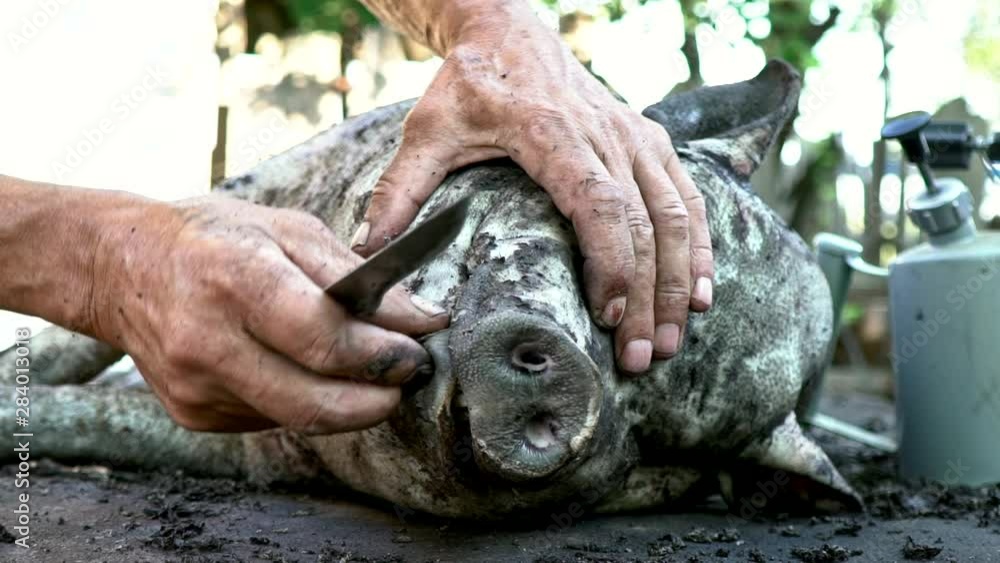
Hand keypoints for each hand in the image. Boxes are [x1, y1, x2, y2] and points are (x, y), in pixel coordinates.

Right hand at [89, 196, 447, 433]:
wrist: (122, 266)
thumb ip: (356, 276)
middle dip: (376, 399)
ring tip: (370, 376)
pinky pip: (270, 419)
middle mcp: (209, 341)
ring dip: (347, 405)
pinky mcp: (192, 414)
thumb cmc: (215, 237)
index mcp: (237, 279)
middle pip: (314, 402)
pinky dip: (302, 401)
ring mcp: (195, 386)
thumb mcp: (288, 228)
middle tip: (406, 380)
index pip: (324, 339)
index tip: (417, 353)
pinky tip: (306, 372)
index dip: (381, 355)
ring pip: (297, 418)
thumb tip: (421, 318)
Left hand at [351, 7, 712, 373]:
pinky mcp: (649, 140)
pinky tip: (702, 292)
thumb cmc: (469, 85)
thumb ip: (400, 189)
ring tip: (672, 340)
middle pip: (645, 221)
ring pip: (676, 214)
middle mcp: (604, 133)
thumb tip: (368, 253)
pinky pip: (688, 197)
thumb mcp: (427, 129)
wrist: (511, 31)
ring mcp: (634, 135)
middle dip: (649, 295)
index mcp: (550, 132)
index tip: (610, 313)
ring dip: (679, 281)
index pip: (597, 201)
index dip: (612, 259)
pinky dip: (701, 247)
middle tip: (641, 358)